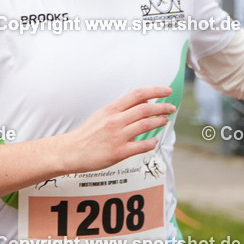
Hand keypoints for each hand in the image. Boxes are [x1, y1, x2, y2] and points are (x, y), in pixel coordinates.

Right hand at [58, 87, 173, 173]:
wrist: (72, 151)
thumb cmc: (88, 133)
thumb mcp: (102, 114)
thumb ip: (122, 108)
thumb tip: (143, 101)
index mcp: (111, 109)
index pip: (137, 95)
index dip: (155, 91)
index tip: (167, 91)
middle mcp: (115, 121)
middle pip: (145, 109)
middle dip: (162, 107)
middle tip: (171, 108)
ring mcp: (118, 136)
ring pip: (146, 125)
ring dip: (159, 121)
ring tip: (165, 120)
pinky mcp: (119, 152)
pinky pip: (141, 146)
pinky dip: (151, 143)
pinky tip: (154, 141)